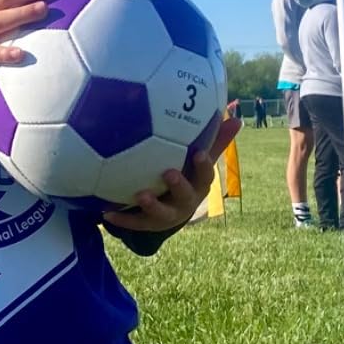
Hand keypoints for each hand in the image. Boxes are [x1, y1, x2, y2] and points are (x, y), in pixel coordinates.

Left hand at [103, 117, 240, 232]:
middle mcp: (185, 202)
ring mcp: (167, 215)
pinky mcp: (148, 224)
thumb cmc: (187, 177)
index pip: (205, 176)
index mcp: (198, 185)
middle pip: (186, 196)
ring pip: (161, 214)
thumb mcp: (200, 161)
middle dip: (179, 186)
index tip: (199, 153)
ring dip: (152, 205)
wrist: (171, 210)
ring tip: (141, 194)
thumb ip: (215, 141)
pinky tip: (107, 212)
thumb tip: (237, 119)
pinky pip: (135, 222)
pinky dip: (122, 218)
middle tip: (169, 173)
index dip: (204, 166)